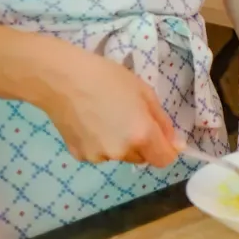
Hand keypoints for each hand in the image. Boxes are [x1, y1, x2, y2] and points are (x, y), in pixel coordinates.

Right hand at [35, 50, 179, 166]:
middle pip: (142, 157)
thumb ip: (162, 122)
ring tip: (107, 115)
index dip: (168, 149)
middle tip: (130, 115)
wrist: (63, 79)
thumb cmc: (108, 78)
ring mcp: (98, 157)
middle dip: (143, 142)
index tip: (162, 134)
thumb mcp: (145, 93)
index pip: (164, 160)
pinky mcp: (80, 156)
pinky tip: (91, 121)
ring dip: (122, 143)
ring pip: (120, 155)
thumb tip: (175, 145)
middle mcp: (120, 152)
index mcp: (140, 135)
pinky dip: (102, 142)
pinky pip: (101, 152)